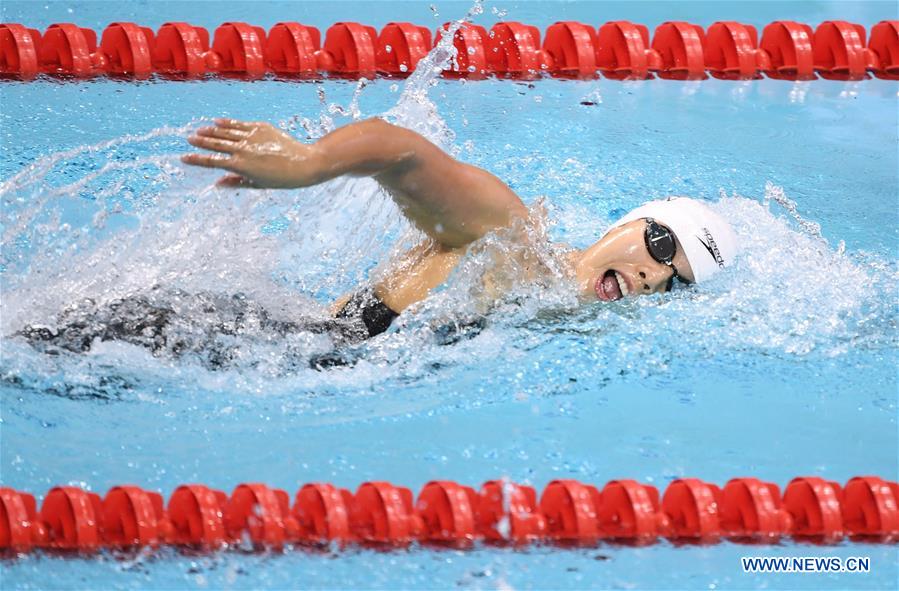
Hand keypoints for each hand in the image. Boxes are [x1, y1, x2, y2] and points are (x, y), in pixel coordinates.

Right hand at [181, 119, 320, 187]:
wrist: (303, 163)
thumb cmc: (281, 179)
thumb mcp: (257, 184)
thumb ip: (235, 182)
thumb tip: (217, 183)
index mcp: (241, 166)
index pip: (213, 162)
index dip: (197, 160)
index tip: (184, 158)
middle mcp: (243, 150)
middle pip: (216, 144)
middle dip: (201, 142)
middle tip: (189, 139)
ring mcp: (252, 137)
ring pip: (226, 133)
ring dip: (211, 132)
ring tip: (200, 131)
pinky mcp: (261, 128)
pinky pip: (240, 125)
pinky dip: (228, 123)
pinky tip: (218, 122)